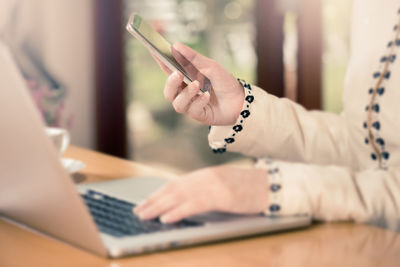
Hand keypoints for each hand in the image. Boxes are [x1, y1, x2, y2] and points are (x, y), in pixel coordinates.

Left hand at [133, 165, 268, 223]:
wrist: (270, 184)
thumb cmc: (248, 188)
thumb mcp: (223, 186)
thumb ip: (206, 189)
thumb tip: (188, 200)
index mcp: (205, 175)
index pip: (175, 184)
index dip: (158, 193)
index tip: (145, 201)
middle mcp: (204, 177)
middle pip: (173, 189)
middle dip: (153, 200)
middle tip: (138, 210)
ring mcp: (212, 185)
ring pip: (179, 196)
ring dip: (158, 207)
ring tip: (144, 215)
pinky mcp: (220, 195)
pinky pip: (194, 205)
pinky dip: (178, 212)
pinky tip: (166, 218)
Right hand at [155, 42, 244, 125]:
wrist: (241, 101)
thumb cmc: (225, 82)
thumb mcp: (211, 66)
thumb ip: (193, 58)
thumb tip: (175, 45)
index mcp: (186, 78)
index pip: (169, 70)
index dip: (159, 61)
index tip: (153, 51)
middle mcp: (185, 92)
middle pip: (169, 91)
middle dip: (170, 83)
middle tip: (177, 74)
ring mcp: (191, 105)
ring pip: (177, 103)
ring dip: (186, 94)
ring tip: (197, 85)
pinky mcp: (198, 115)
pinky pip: (192, 110)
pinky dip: (199, 101)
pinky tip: (206, 96)